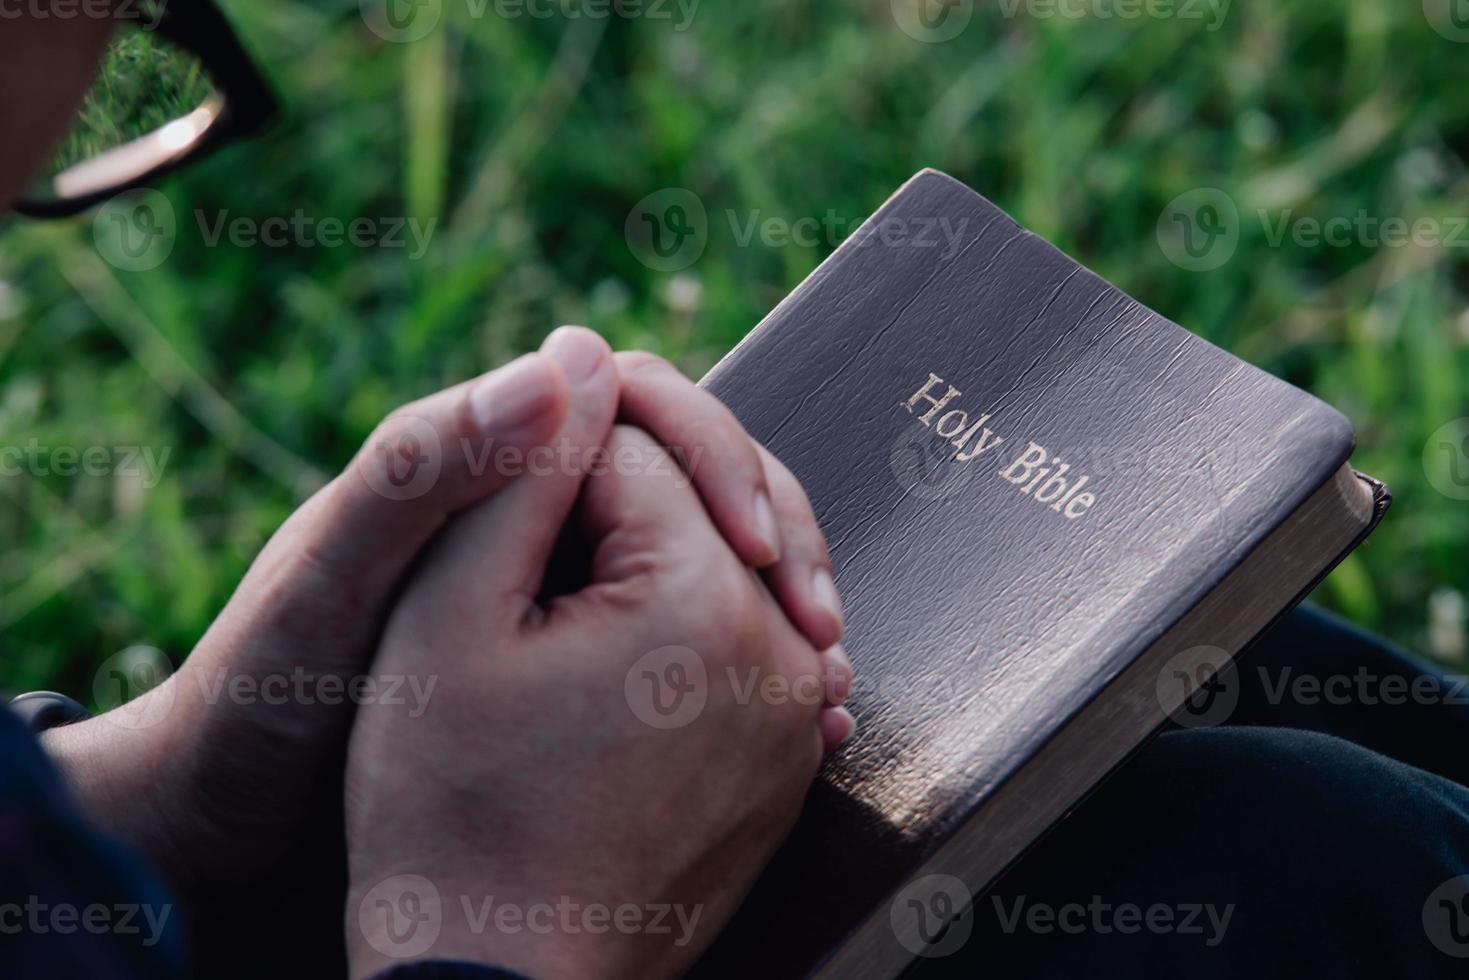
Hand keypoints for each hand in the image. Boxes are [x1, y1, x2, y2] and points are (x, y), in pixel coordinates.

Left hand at [41, 329, 847, 888]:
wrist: (227, 808)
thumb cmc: (261, 695)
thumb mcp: (330, 583)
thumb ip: (425, 470)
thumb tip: (567, 359)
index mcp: (476, 460)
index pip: (630, 401)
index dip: (714, 457)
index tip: (760, 548)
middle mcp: (521, 505)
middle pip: (682, 473)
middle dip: (767, 528)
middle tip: (819, 619)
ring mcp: (545, 578)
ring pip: (692, 551)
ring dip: (768, 598)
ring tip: (820, 668)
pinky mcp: (556, 649)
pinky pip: (671, 625)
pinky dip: (736, 657)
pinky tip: (777, 702)